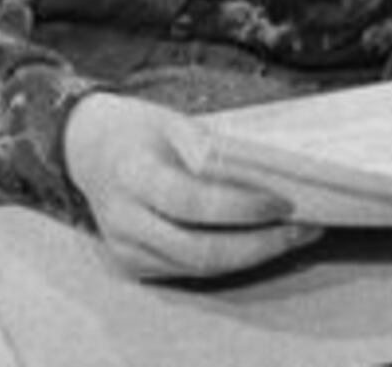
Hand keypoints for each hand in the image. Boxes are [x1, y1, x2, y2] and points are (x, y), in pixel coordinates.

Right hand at [59, 92, 320, 281]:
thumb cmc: (138, 129)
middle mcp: (125, 219)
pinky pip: (189, 270)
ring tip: (295, 235)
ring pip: (199, 267)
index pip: (190, 202)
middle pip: (199, 250)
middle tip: (304, 229)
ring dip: (253, 256)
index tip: (284, 202)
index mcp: (132, 174)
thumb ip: (212, 150)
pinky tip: (260, 243)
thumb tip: (271, 175)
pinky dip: (230, 260)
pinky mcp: (134, 264)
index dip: (240, 208)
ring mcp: (126, 248)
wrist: (88, 148)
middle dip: (259, 245)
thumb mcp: (172, 121)